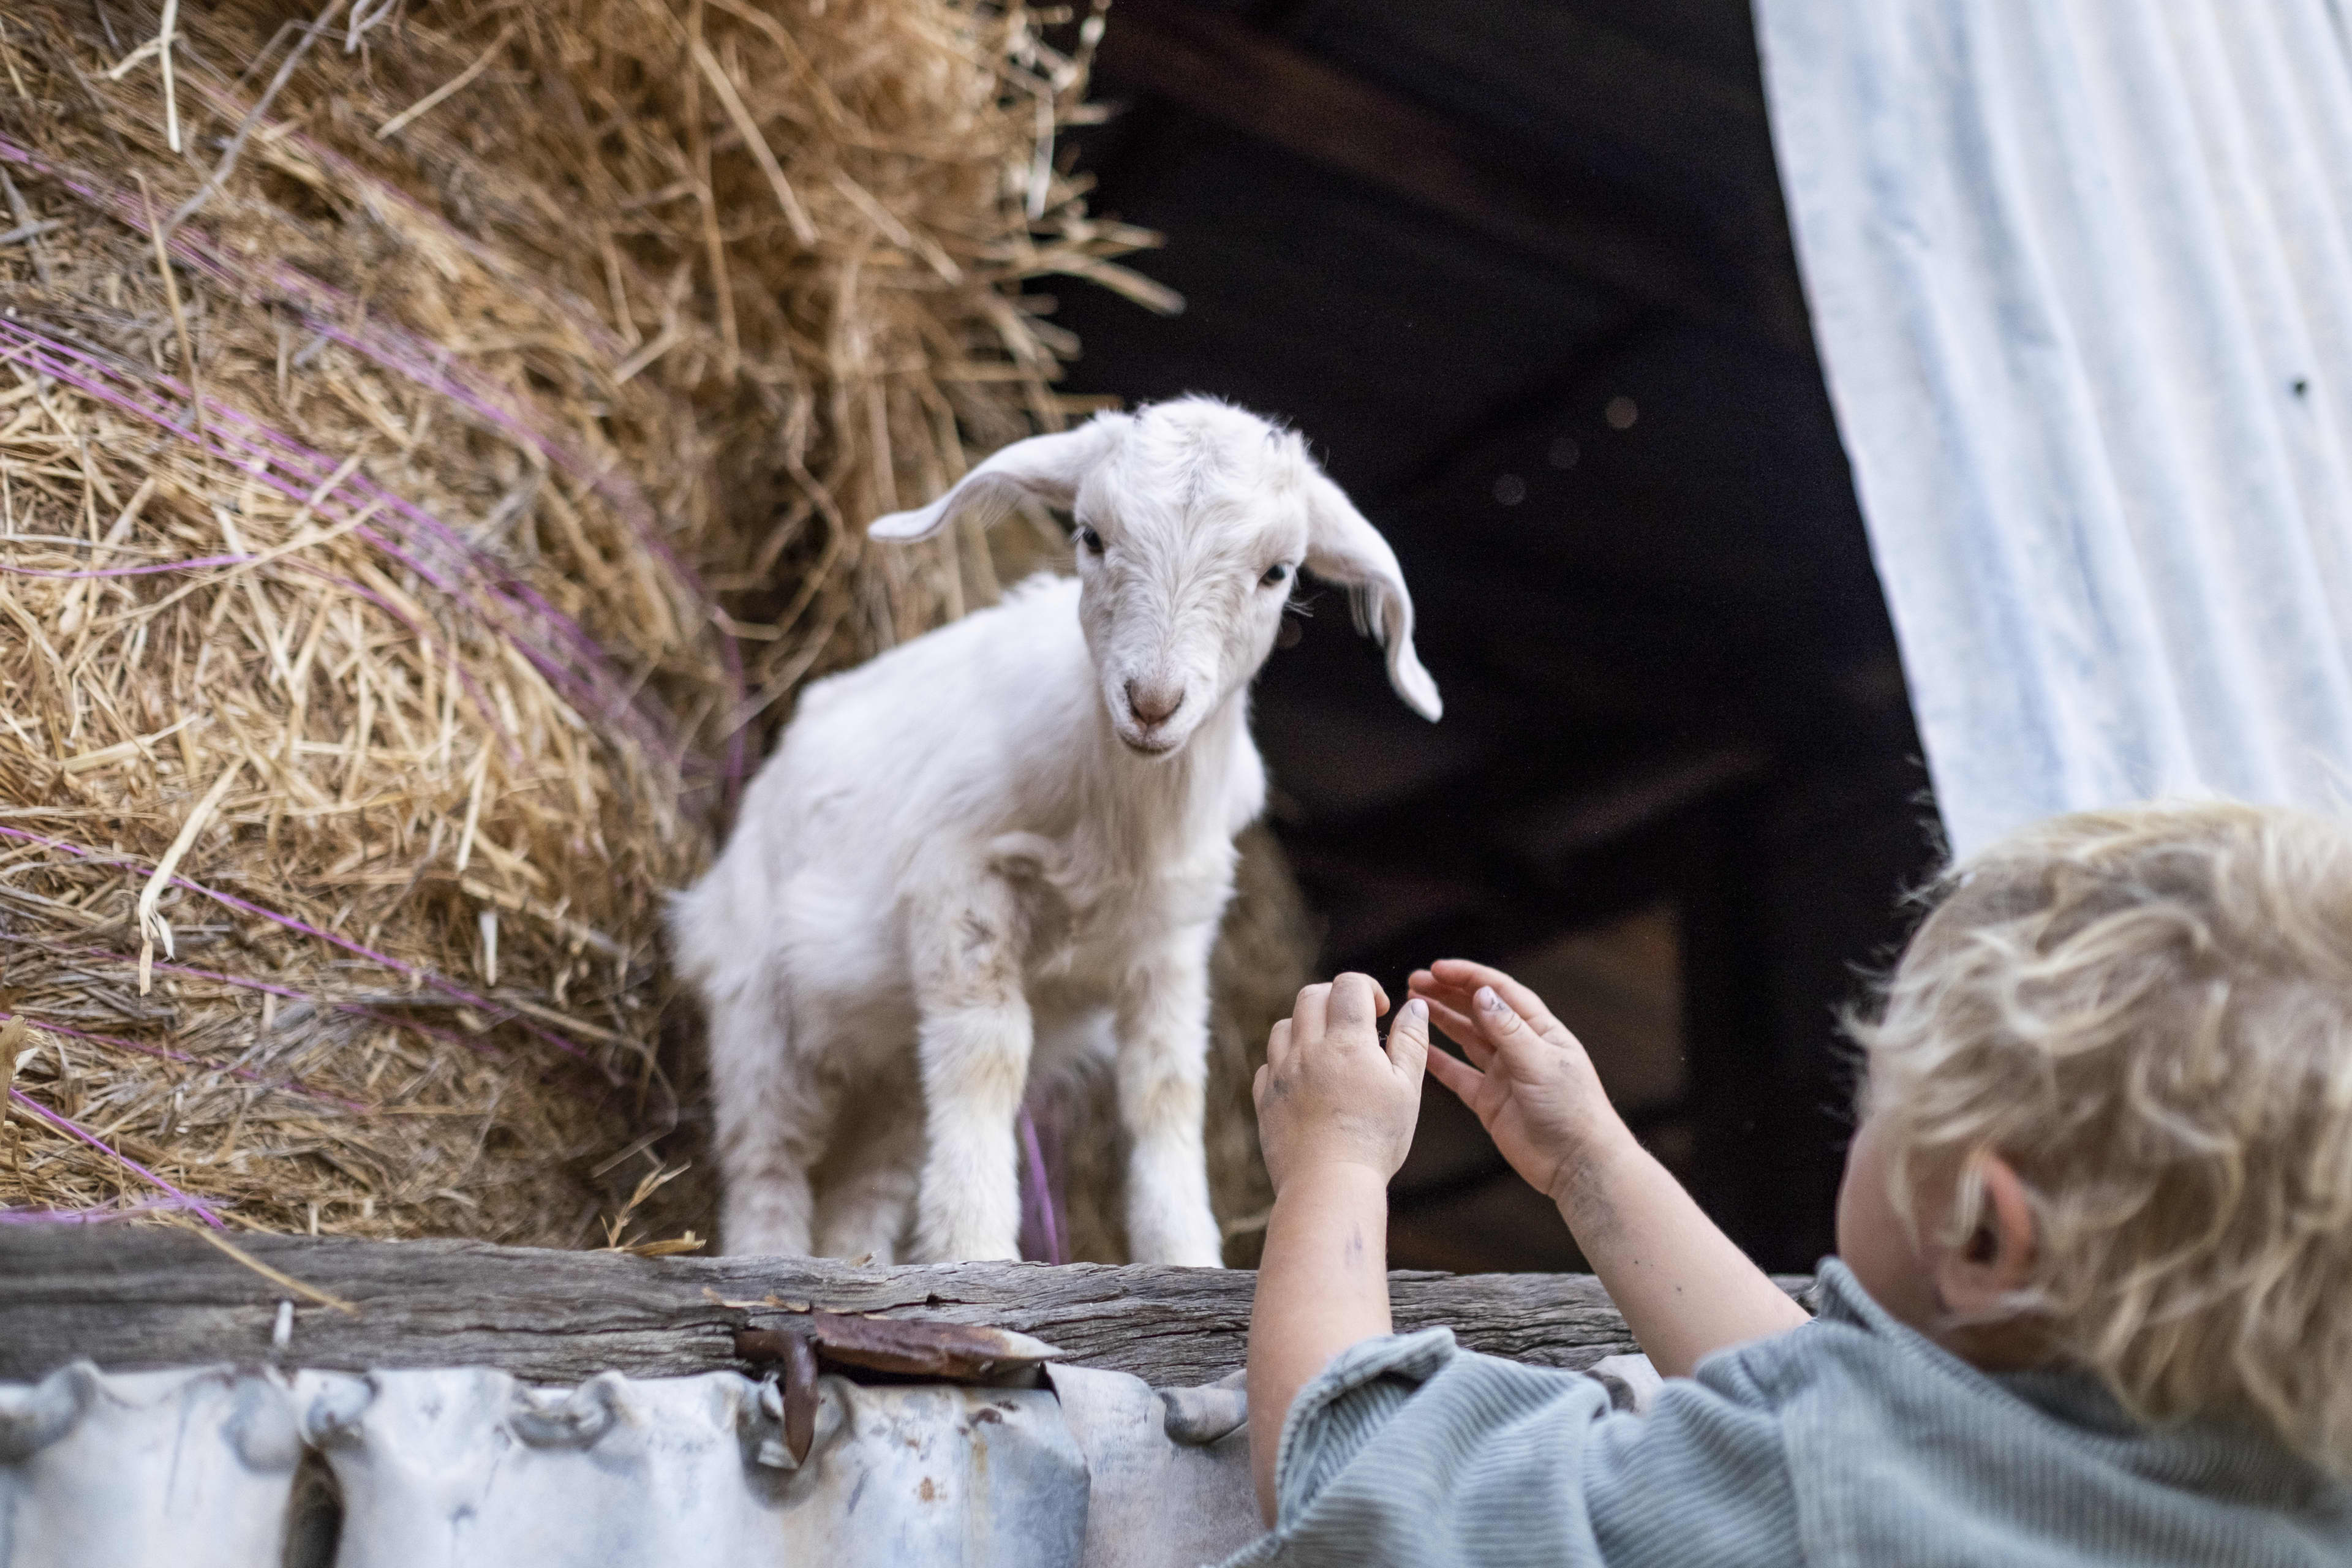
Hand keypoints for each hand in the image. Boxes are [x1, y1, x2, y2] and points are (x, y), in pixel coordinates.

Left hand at [1253, 973, 1429, 1193]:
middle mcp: (1307, 1049)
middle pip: (1311, 996)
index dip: (1367, 988)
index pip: (1349, 985)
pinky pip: (1267, 1063)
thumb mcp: (1407, 1089)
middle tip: (1355, 1024)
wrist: (1328, 1185)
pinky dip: (1285, 1061)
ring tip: (1329, 1052)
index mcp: (1346, 1042)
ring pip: (1284, 1025)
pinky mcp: (1264, 1098)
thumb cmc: (1376, 1140)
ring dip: (1306, 1026)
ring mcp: (1280, 1072)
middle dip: (1335, 998)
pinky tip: (1306, 1081)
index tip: (1381, 1012)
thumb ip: (1411, 1042)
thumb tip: (1415, 1006)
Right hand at [1408, 960, 1626, 1207]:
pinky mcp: (1490, 1101)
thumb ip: (1508, 1030)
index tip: (1437, 969)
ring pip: (1466, 1038)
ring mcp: (1503, 1074)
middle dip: (1448, 993)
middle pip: (1479, 1011)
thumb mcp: (1540, 1063)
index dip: (1469, 977)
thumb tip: (1481, 994)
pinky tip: (1418, 1049)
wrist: (1577, 1165)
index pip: (1500, 992)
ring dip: (1441, 1020)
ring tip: (1413, 1005)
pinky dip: (1438, 1062)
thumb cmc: (1572, 1110)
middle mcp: (1520, 1047)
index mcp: (1540, 1030)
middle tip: (1415, 982)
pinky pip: (1458, 1075)